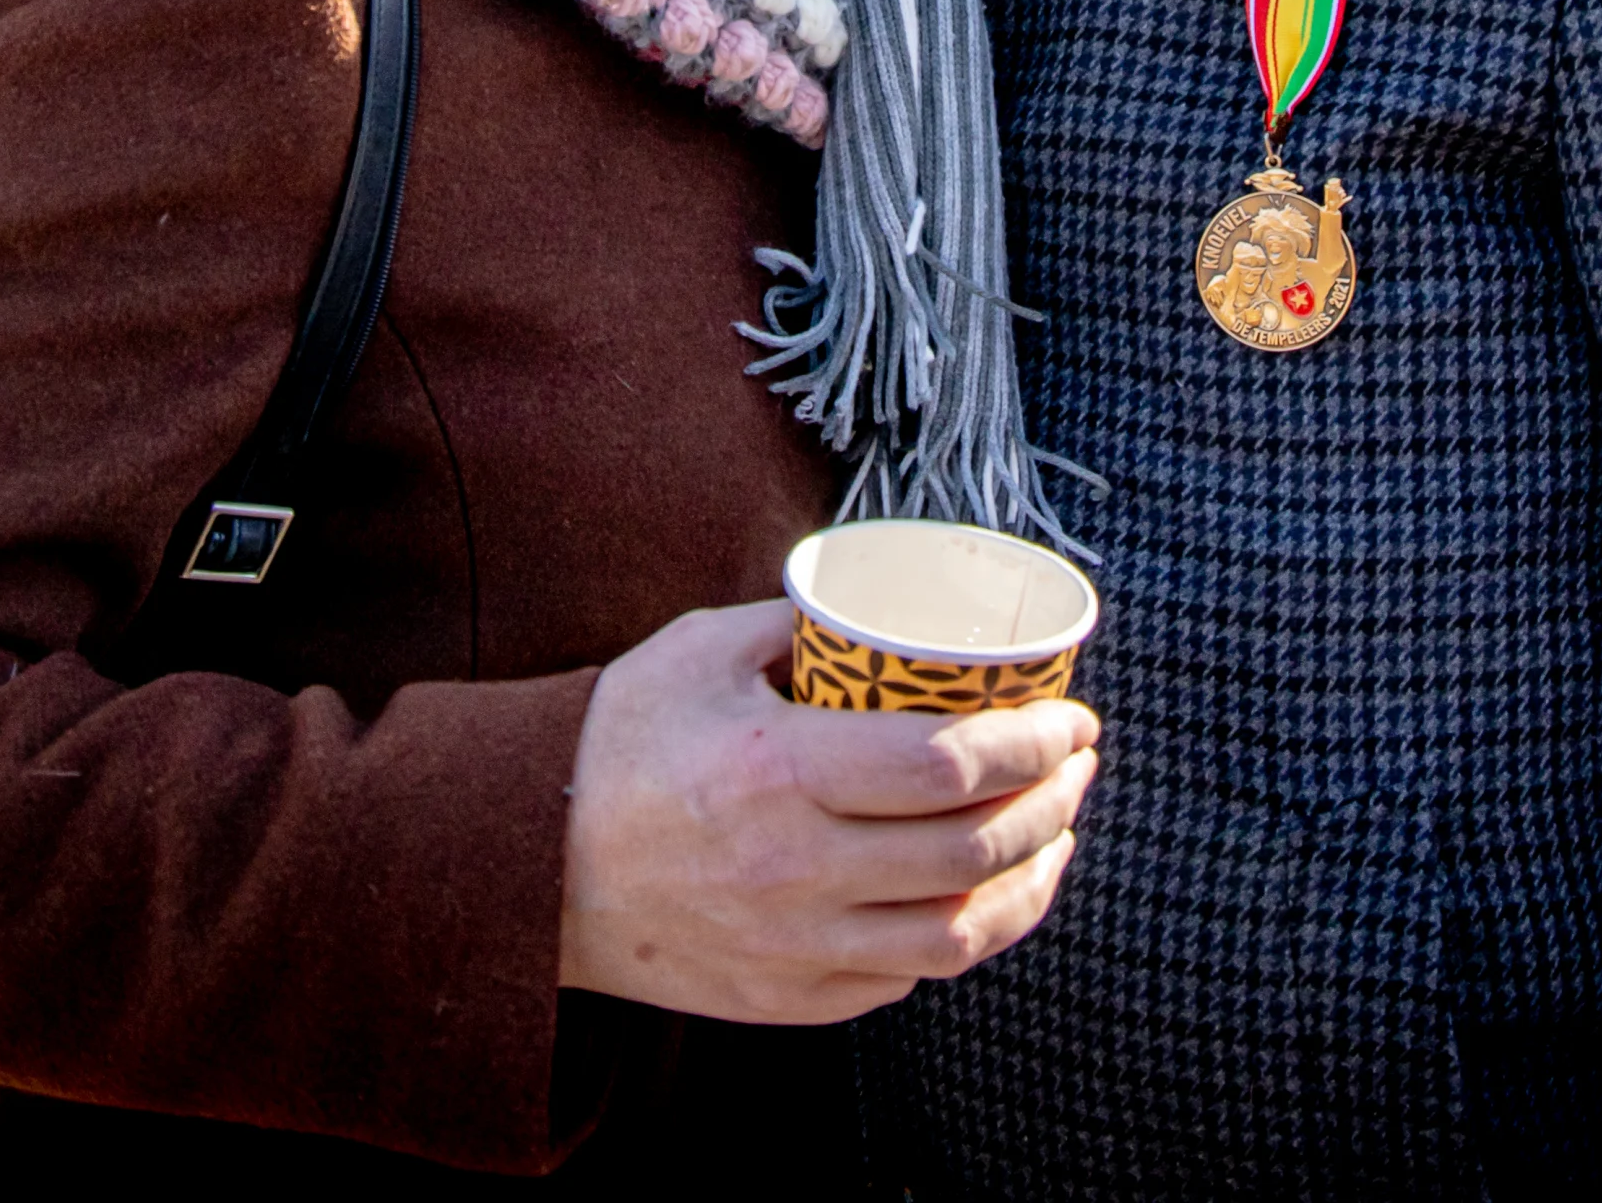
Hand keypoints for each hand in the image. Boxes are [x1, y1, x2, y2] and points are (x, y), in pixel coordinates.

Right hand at [559, 599, 1098, 1025]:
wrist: (524, 864)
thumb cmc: (617, 742)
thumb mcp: (700, 650)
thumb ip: (803, 622)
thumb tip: (895, 603)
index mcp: (779, 771)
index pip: (950, 764)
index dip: (1033, 743)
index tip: (1072, 718)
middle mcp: (796, 869)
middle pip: (973, 849)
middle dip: (1052, 803)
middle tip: (1077, 764)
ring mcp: (794, 947)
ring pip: (959, 933)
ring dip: (1032, 880)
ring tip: (1056, 833)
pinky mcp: (787, 999)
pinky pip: (907, 978)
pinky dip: (966, 936)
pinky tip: (985, 894)